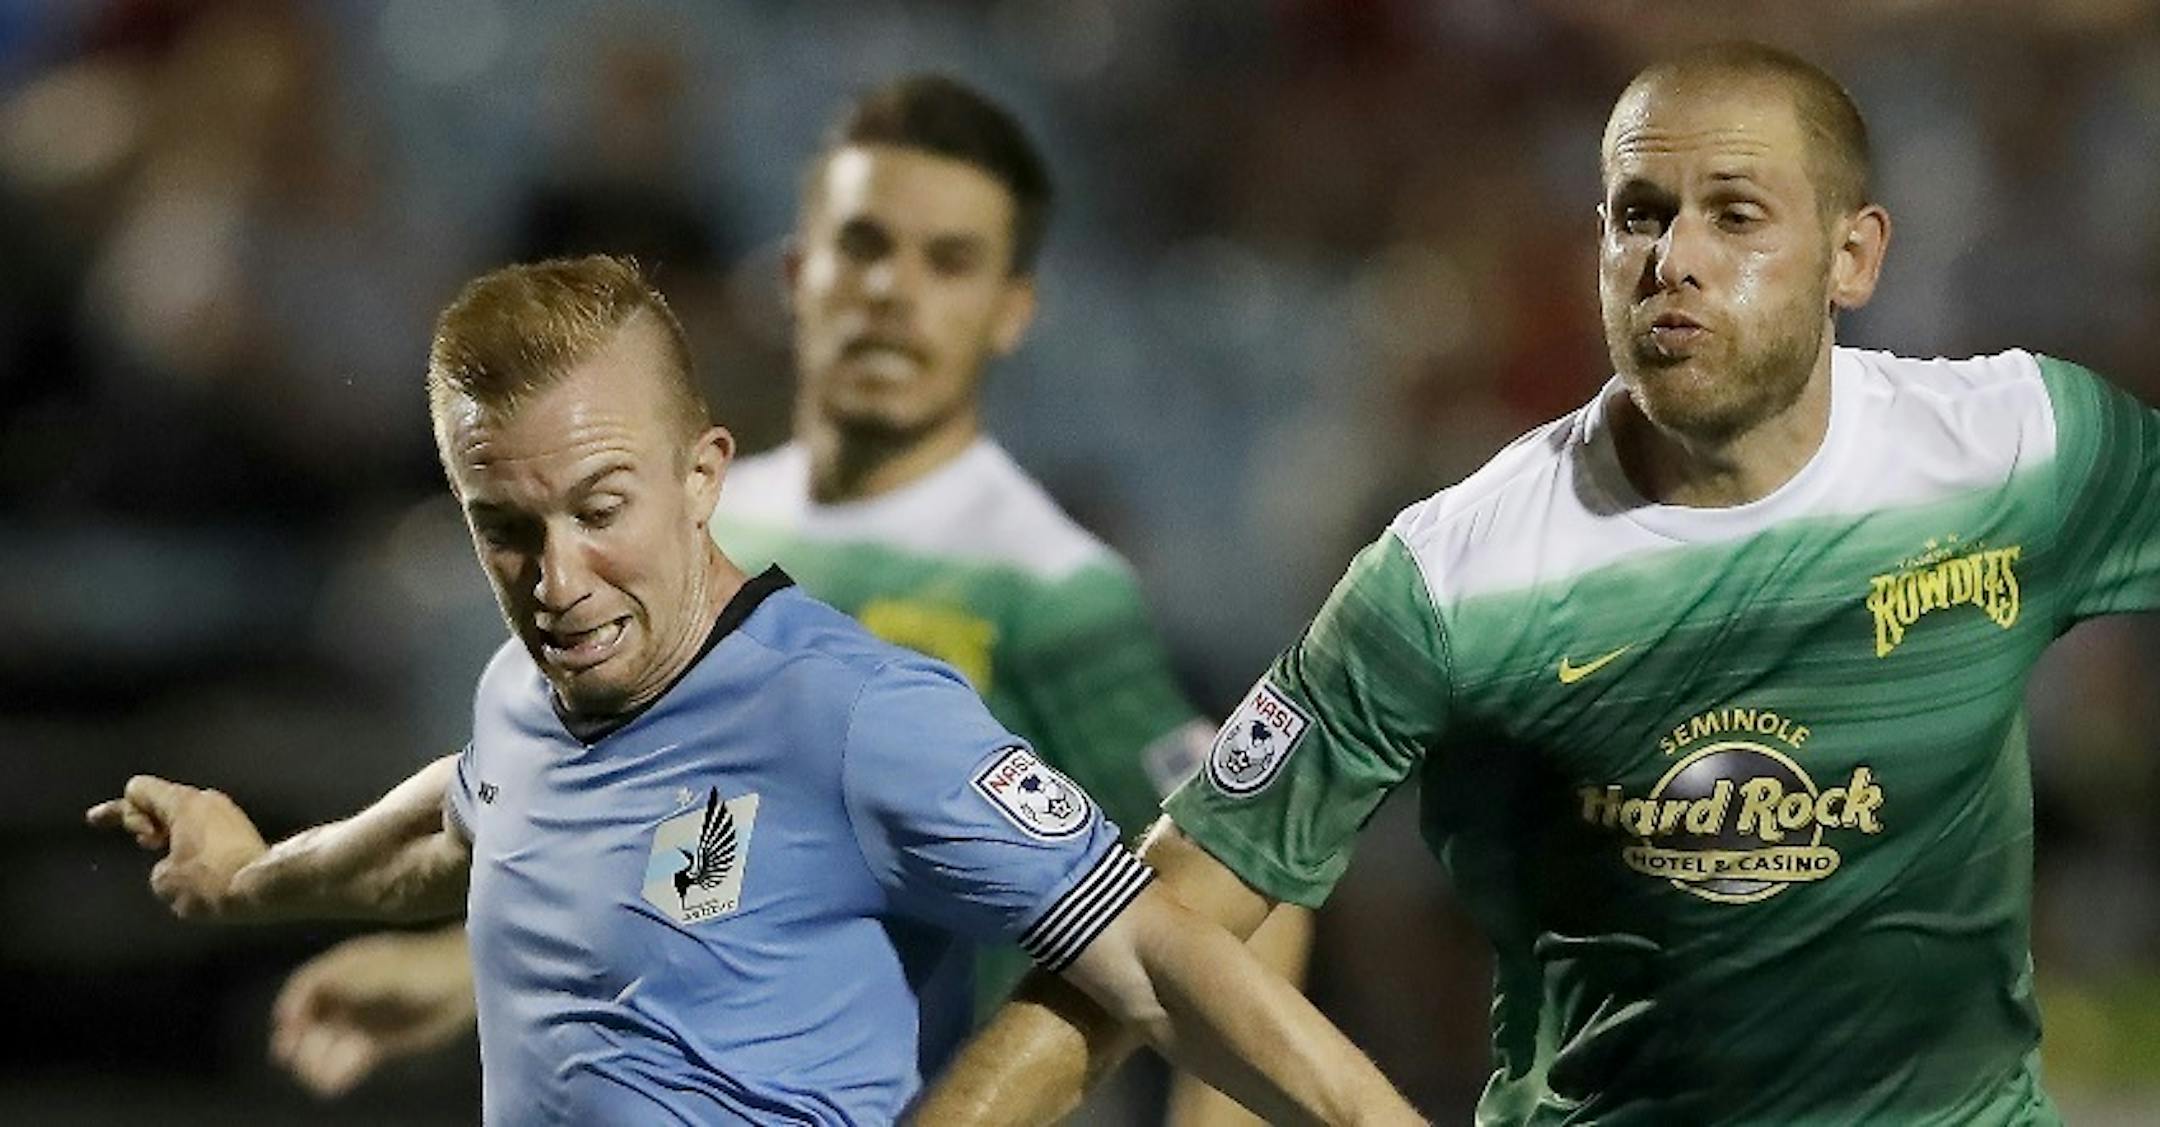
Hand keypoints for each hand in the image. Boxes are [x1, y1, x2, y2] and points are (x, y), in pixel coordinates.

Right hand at [87, 775, 269, 920]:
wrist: (265, 889)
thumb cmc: (211, 881)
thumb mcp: (164, 881)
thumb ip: (160, 866)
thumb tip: (178, 866)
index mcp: (184, 802)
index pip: (139, 788)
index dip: (120, 810)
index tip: (112, 828)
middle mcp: (208, 801)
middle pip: (162, 803)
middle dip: (145, 823)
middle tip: (150, 843)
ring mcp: (229, 815)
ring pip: (185, 821)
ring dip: (169, 838)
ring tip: (175, 864)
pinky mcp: (243, 834)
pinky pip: (205, 835)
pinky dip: (191, 847)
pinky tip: (196, 874)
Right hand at [271, 928, 476, 1096]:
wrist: (468, 981)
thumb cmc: (425, 967)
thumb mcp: (382, 970)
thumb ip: (345, 983)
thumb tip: (307, 995)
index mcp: (345, 967)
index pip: (305, 986)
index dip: (292, 1007)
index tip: (287, 1030)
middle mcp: (348, 994)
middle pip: (309, 1020)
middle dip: (301, 1041)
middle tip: (297, 1058)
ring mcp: (363, 1019)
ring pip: (326, 1044)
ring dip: (318, 1061)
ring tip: (322, 1074)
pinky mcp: (378, 1043)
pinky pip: (348, 1061)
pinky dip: (340, 1072)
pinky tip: (338, 1081)